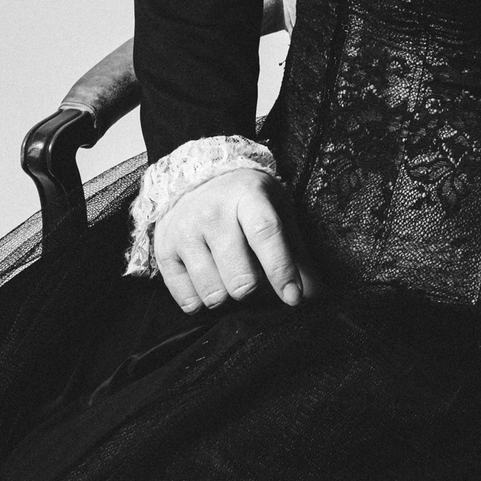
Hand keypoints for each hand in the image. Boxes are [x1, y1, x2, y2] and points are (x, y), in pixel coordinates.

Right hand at [153, 166, 318, 314]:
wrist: (197, 179)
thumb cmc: (245, 199)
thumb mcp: (277, 211)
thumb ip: (297, 252)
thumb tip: (316, 294)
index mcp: (247, 196)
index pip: (266, 235)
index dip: (282, 270)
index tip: (294, 297)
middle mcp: (212, 212)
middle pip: (240, 278)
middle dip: (254, 289)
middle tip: (254, 277)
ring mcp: (184, 232)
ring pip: (214, 295)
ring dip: (228, 296)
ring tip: (230, 274)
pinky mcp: (164, 251)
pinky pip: (188, 301)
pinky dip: (203, 300)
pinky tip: (209, 278)